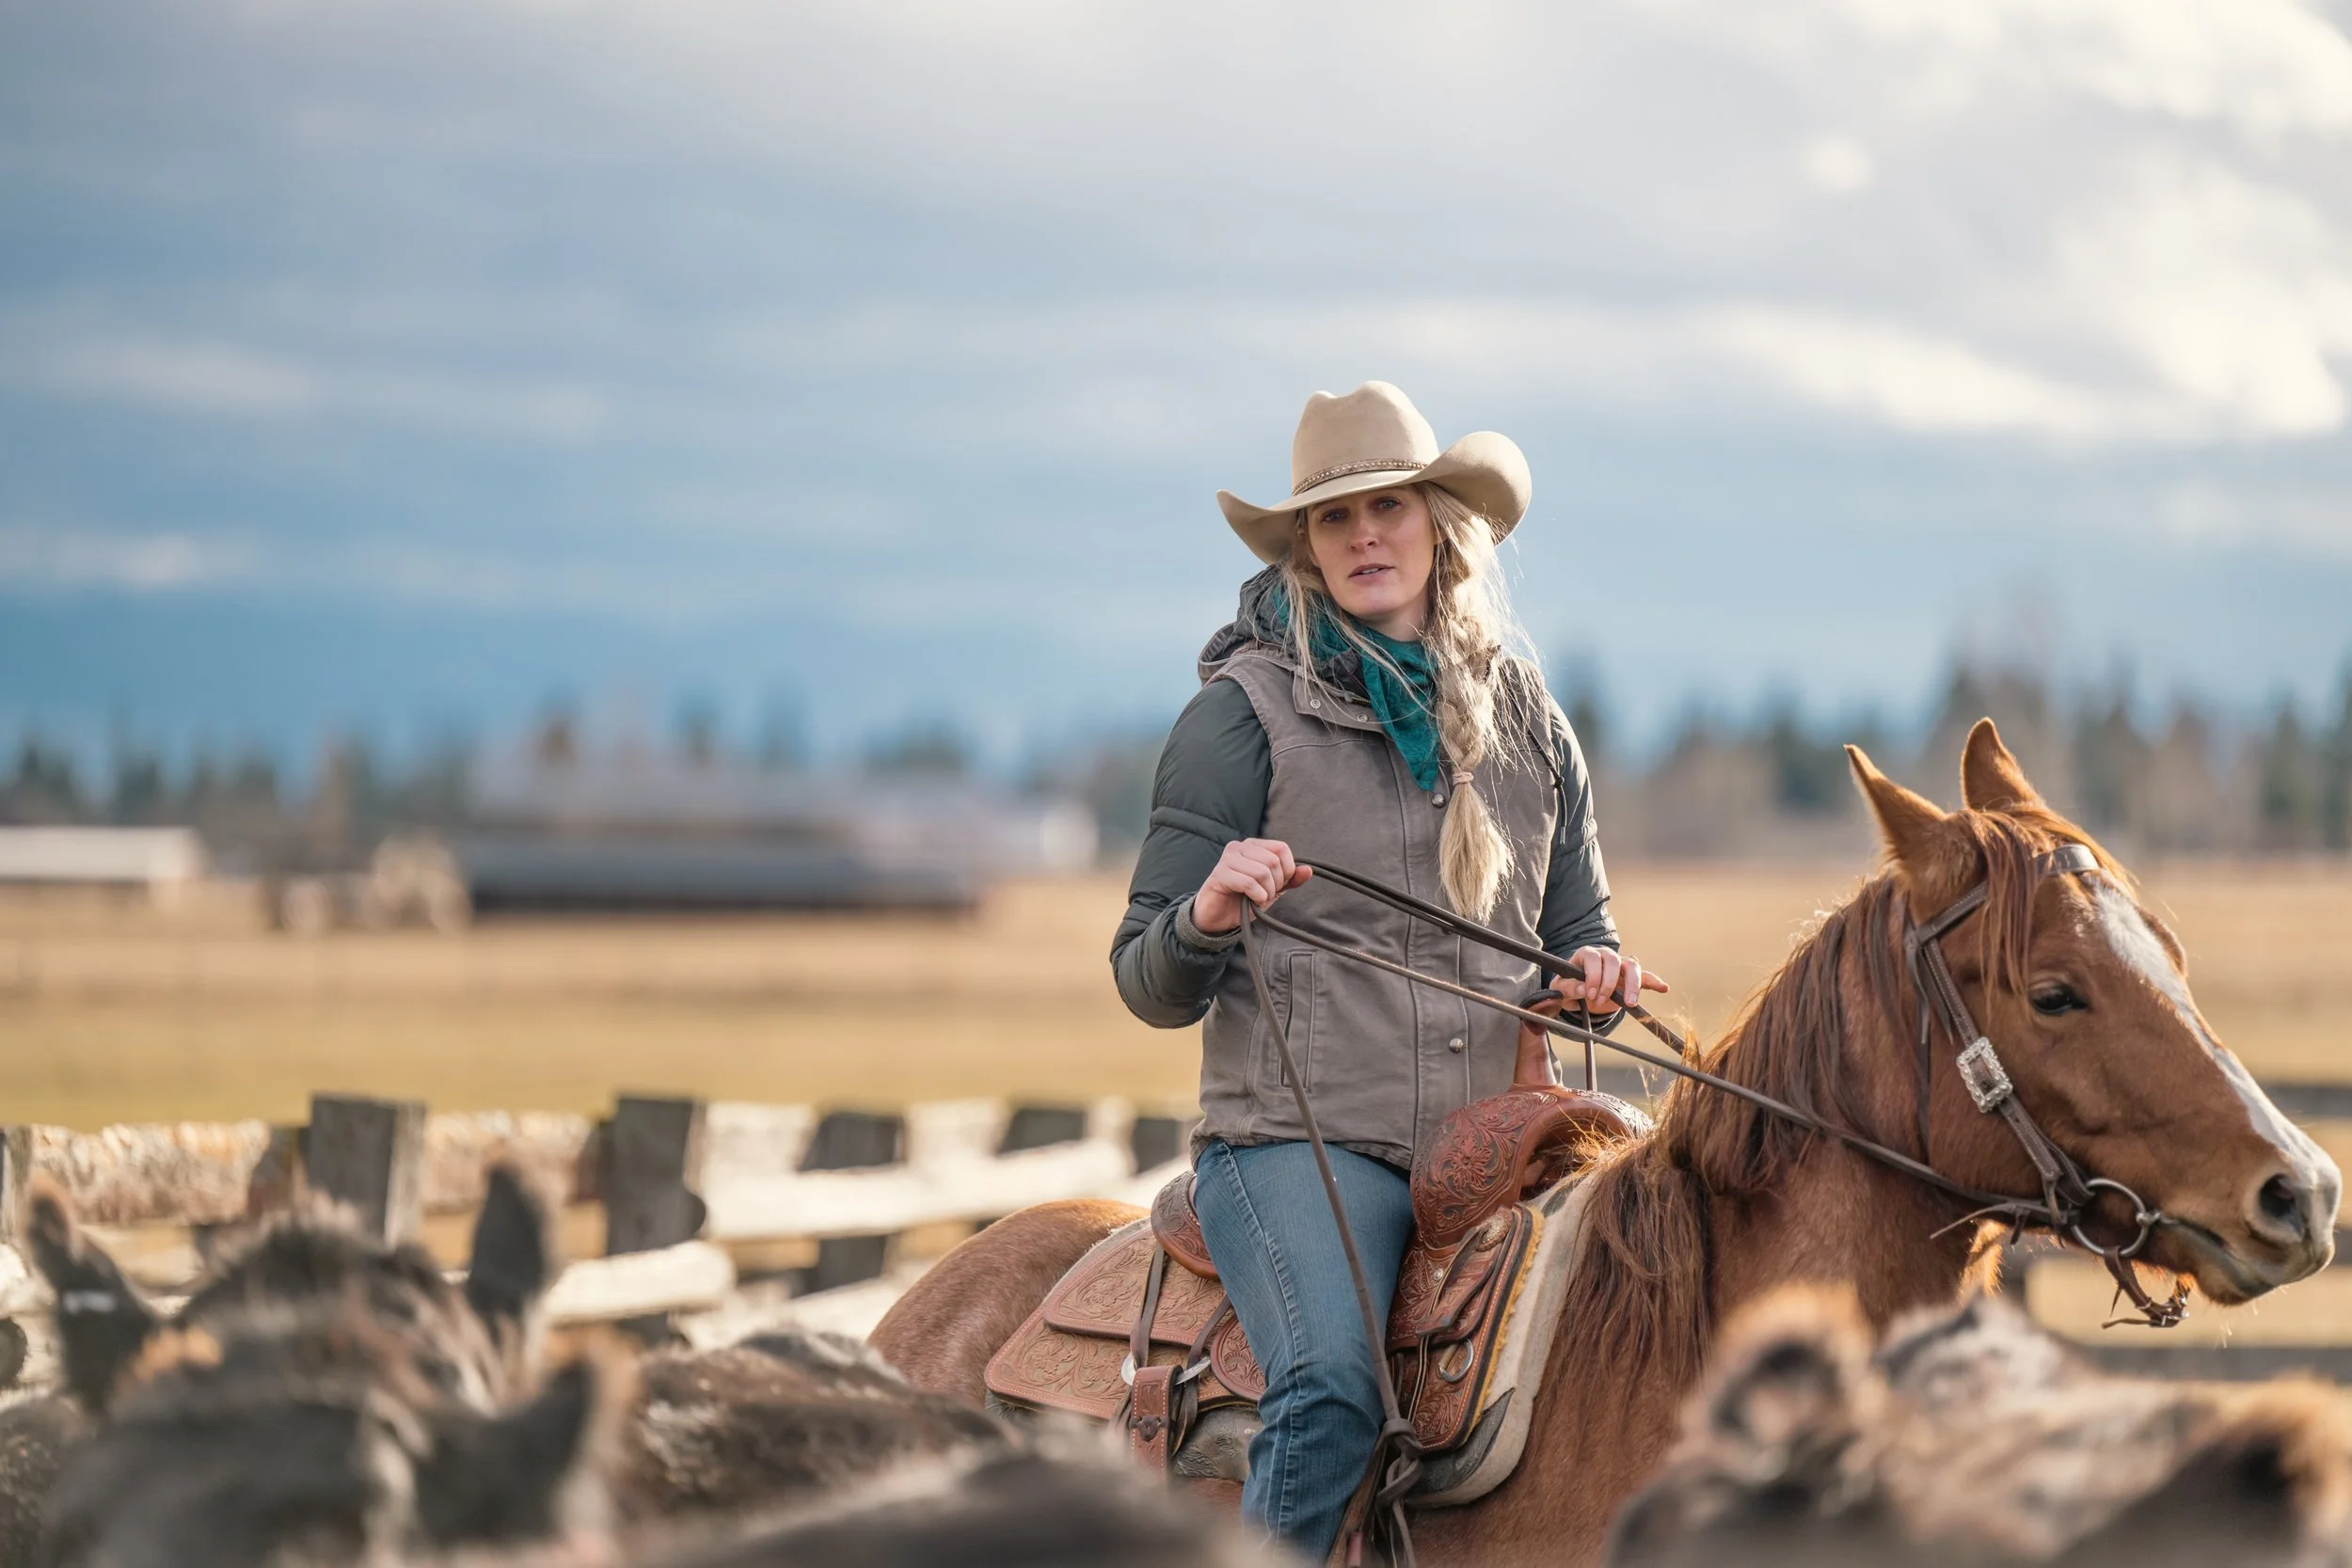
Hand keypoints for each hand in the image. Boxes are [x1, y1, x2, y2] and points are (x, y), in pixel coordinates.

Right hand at [1192, 838, 1310, 934]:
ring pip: (1262, 871)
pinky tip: (1251, 901)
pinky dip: (1256, 896)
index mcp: (1253, 845)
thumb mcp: (1272, 889)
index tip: (1279, 885)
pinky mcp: (1219, 874)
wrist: (1217, 918)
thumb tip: (1308, 871)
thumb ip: (1290, 880)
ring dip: (1266, 892)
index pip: (1281, 849)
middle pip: (1273, 861)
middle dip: (1276, 884)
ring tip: (1258, 898)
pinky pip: (1248, 882)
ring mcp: (1228, 858)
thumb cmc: (1244, 899)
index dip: (1287, 870)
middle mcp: (1240, 847)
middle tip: (1266, 894)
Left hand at [1558, 946, 1669, 1014]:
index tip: (1589, 994)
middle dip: (1608, 982)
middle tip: (1600, 1000)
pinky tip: (1663, 988)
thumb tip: (1582, 989)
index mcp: (1586, 955)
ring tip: (1630, 1002)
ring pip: (1631, 966)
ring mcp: (1619, 965)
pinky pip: (1645, 976)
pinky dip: (1654, 981)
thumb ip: (1567, 988)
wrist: (1579, 994)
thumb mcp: (1561, 989)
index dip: (1592, 975)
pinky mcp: (1630, 977)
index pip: (1592, 957)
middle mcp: (1604, 956)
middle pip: (1613, 960)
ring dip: (1632, 984)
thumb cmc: (1569, 987)